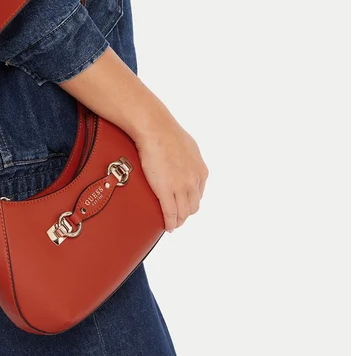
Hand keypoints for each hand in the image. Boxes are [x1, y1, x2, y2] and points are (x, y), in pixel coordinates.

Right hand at [133, 105, 208, 232]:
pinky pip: (170, 213)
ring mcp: (181, 187)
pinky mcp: (165, 190)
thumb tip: (185, 159)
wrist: (155, 128)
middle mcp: (194, 180)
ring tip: (172, 224)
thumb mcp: (188, 145)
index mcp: (200, 170)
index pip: (199, 194)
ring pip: (183, 212)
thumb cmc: (166, 131)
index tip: (184, 204)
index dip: (191, 202)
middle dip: (186, 213)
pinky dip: (170, 223)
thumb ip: (189, 157)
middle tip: (177, 216)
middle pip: (193, 206)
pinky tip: (167, 227)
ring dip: (178, 220)